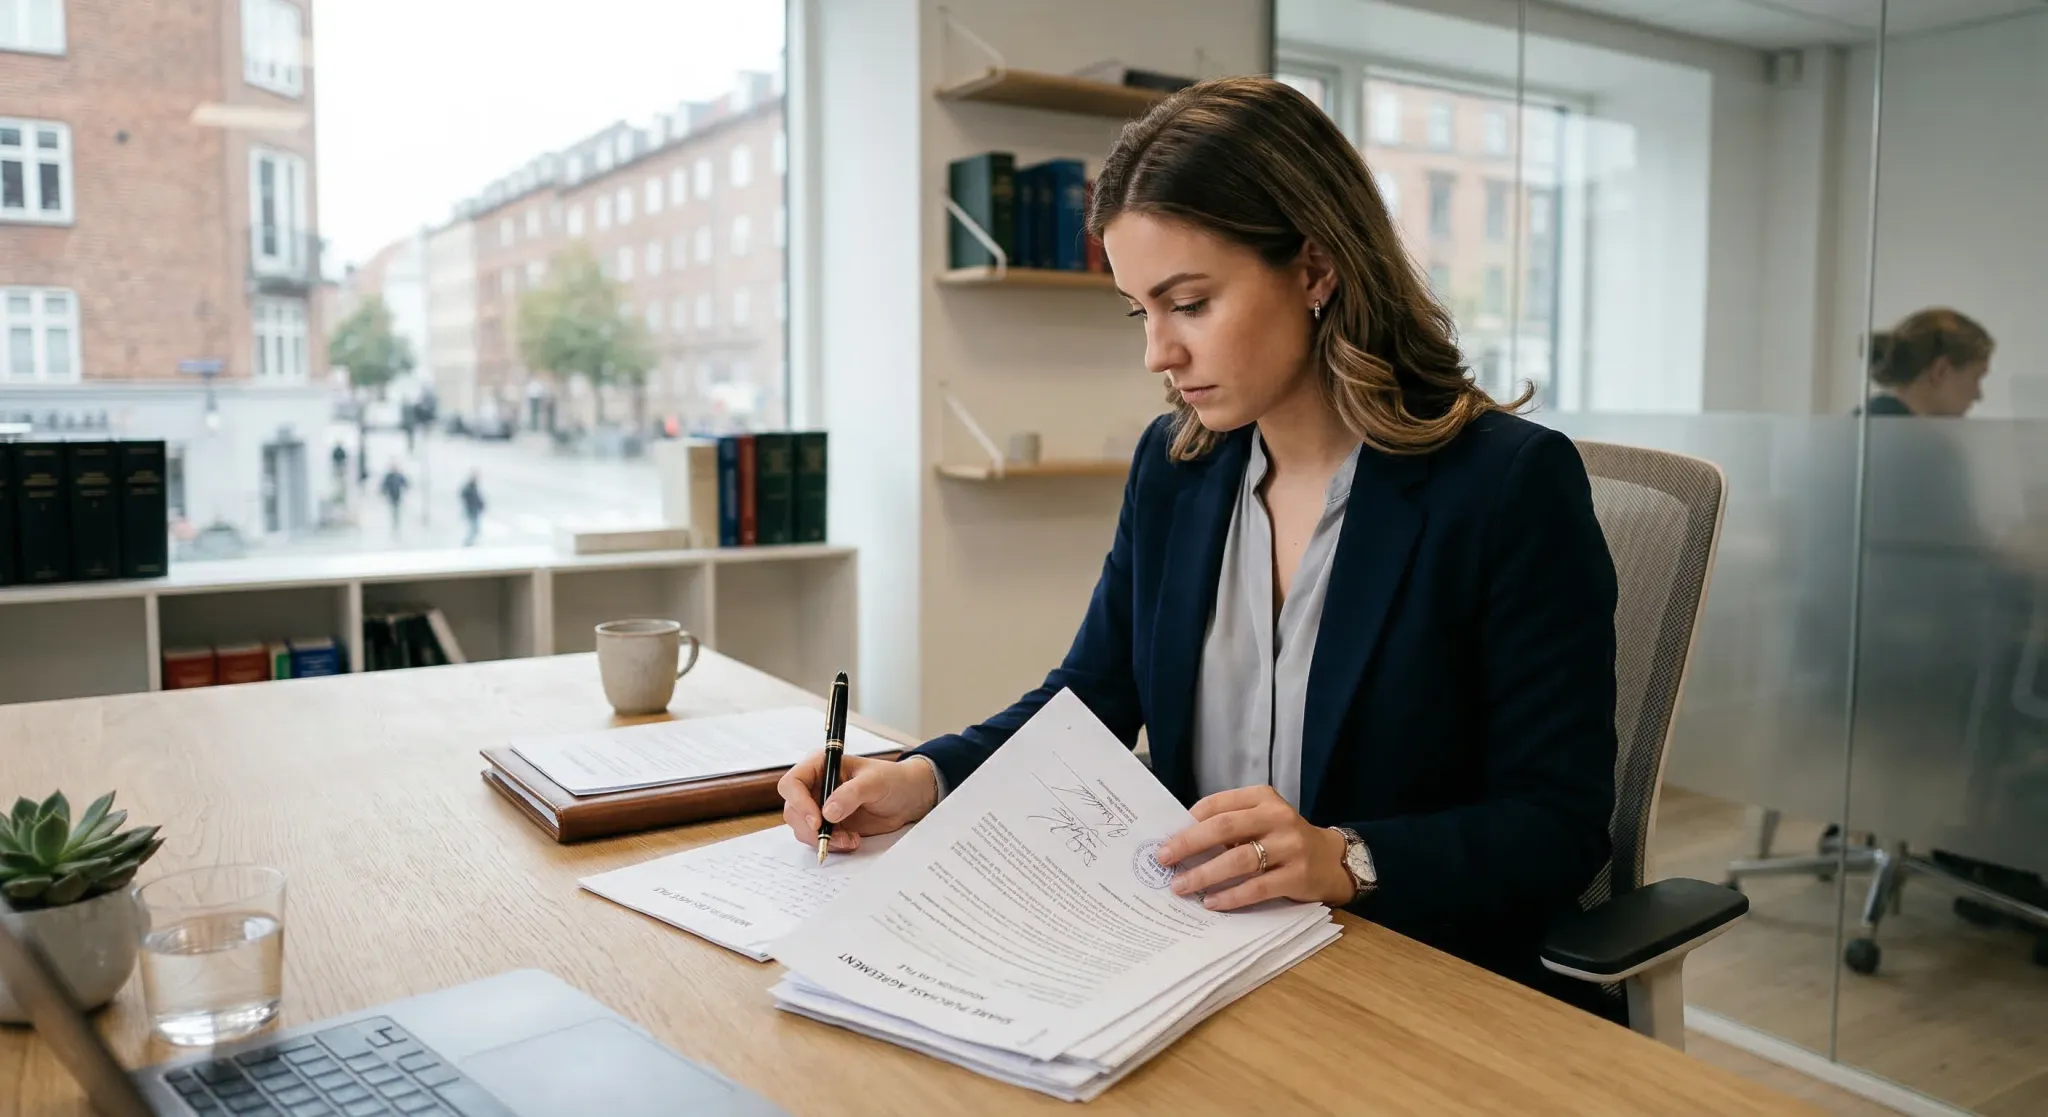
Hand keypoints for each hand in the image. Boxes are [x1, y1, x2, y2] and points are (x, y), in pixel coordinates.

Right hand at [778, 752, 938, 852]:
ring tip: (850, 839)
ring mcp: (819, 807)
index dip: (799, 803)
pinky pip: (817, 839)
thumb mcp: (875, 782)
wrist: (908, 798)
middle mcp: (815, 786)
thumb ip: (851, 794)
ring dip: (823, 839)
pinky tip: (852, 841)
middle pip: (793, 810)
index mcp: (820, 766)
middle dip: (810, 828)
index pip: (792, 783)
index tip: (818, 820)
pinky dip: (831, 844)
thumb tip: (828, 812)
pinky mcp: (829, 825)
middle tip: (833, 837)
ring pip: (802, 828)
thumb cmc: (892, 780)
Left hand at [1154, 786, 1353, 910]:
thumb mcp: (1261, 820)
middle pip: (1223, 828)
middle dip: (1188, 844)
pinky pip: (1257, 888)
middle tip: (1163, 858)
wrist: (1331, 860)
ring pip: (1238, 860)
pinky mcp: (1297, 875)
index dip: (1188, 821)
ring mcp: (1289, 846)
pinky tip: (1212, 902)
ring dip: (1204, 874)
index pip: (1217, 804)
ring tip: (1181, 886)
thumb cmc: (1284, 840)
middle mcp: (1277, 817)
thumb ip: (1229, 824)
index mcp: (1263, 797)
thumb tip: (1180, 841)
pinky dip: (1231, 896)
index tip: (1165, 838)